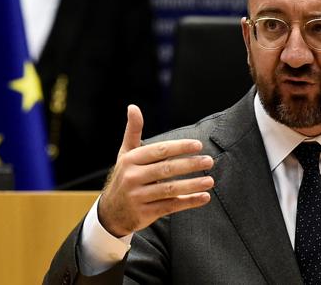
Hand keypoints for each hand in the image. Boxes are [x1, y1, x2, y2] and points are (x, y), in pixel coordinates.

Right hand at [96, 105, 214, 236]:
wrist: (110, 212)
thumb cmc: (124, 176)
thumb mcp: (125, 154)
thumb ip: (133, 131)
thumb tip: (133, 107)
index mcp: (130, 160)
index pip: (159, 151)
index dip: (180, 147)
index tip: (198, 145)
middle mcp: (132, 177)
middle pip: (166, 169)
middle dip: (190, 164)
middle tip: (209, 161)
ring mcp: (137, 197)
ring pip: (170, 189)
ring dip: (192, 185)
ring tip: (210, 180)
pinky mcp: (144, 213)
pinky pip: (170, 206)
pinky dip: (189, 202)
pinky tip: (204, 197)